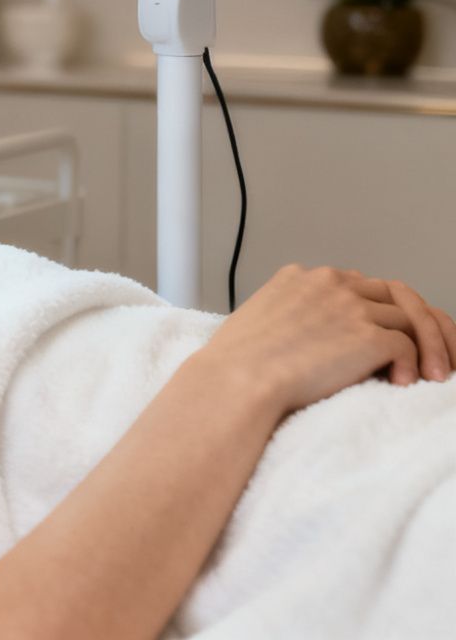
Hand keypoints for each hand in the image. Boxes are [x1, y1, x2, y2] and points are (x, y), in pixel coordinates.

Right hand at [200, 264, 453, 417]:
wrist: (234, 382)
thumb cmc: (234, 364)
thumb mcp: (256, 320)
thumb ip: (289, 313)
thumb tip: (310, 336)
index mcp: (299, 277)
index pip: (358, 282)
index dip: (377, 309)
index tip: (383, 334)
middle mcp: (329, 283)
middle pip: (395, 293)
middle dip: (415, 323)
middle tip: (426, 353)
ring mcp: (350, 308)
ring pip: (411, 318)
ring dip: (424, 348)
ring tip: (426, 374)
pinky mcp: (367, 336)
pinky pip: (407, 347)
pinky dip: (411, 367)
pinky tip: (399, 384)